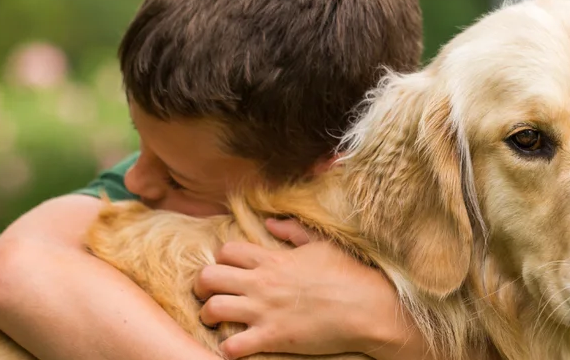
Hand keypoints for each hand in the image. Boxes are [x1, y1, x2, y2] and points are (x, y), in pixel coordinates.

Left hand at [194, 218, 433, 359]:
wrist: (368, 307)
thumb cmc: (349, 275)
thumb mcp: (321, 244)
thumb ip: (293, 231)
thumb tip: (270, 222)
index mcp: (273, 259)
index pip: (227, 251)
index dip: (221, 260)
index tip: (228, 270)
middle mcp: (262, 283)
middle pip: (208, 277)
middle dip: (201, 286)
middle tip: (208, 295)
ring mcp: (264, 311)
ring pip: (212, 309)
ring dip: (207, 316)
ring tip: (214, 322)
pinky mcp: (272, 337)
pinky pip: (232, 346)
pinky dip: (227, 349)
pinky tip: (234, 348)